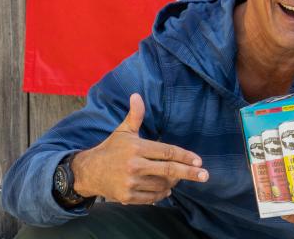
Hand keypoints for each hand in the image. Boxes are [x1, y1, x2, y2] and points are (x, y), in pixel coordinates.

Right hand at [71, 93, 208, 204]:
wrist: (88, 172)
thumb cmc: (111, 149)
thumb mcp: (123, 131)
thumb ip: (135, 115)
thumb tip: (137, 95)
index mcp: (137, 148)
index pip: (167, 152)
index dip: (185, 156)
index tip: (199, 161)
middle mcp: (134, 165)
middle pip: (169, 171)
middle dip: (189, 173)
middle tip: (205, 175)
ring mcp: (130, 182)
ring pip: (162, 185)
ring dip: (173, 183)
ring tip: (175, 178)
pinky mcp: (126, 197)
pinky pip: (152, 197)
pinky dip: (161, 194)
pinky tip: (165, 189)